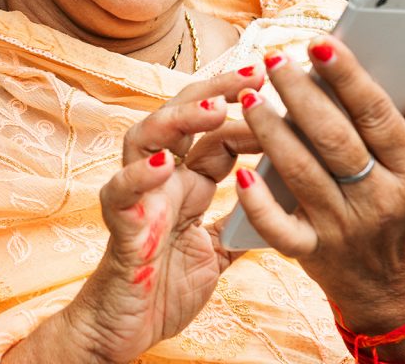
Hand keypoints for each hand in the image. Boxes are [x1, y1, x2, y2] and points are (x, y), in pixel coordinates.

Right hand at [27, 65, 265, 363]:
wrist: (127, 329)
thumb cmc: (165, 288)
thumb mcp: (219, 252)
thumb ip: (242, 224)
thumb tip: (284, 205)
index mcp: (186, 183)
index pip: (215, 132)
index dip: (245, 112)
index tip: (282, 92)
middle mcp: (160, 180)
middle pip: (180, 117)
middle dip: (214, 92)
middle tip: (253, 74)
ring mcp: (137, 197)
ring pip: (145, 137)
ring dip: (178, 120)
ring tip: (211, 110)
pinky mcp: (120, 225)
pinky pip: (121, 192)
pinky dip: (138, 175)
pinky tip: (162, 165)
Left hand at [233, 37, 404, 332]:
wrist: (395, 290)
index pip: (377, 113)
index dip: (347, 77)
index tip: (319, 42)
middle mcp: (381, 198)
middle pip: (334, 139)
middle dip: (301, 96)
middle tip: (273, 61)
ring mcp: (345, 228)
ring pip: (301, 173)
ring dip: (270, 132)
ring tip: (249, 97)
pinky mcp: (313, 252)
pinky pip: (280, 228)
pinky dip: (258, 204)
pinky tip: (241, 174)